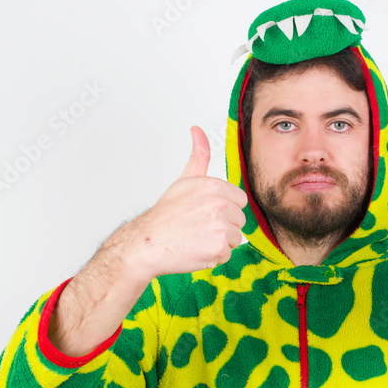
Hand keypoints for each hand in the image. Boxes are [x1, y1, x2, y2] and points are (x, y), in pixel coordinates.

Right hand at [105, 126, 249, 281]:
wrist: (148, 242)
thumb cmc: (165, 215)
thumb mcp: (185, 180)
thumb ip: (199, 156)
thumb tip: (198, 130)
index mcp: (215, 186)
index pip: (239, 201)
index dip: (224, 209)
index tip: (205, 213)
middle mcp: (220, 205)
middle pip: (239, 221)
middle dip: (223, 227)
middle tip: (198, 227)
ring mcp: (220, 227)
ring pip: (235, 239)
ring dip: (219, 243)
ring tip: (196, 238)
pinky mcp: (219, 248)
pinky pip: (227, 255)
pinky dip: (213, 257)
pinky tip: (196, 249)